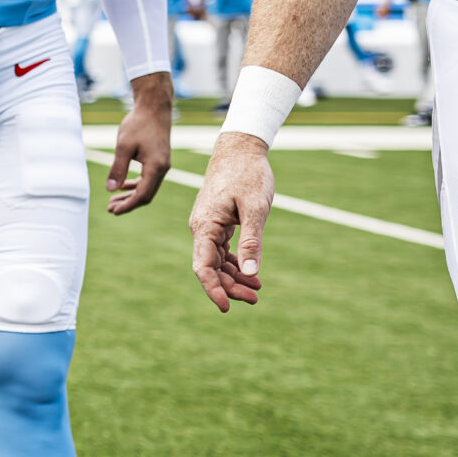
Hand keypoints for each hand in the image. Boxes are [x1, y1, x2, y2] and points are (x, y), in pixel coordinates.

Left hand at [106, 71, 173, 214]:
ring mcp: (162, 165)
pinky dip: (135, 185)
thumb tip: (111, 189)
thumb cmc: (138, 124)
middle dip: (128, 204)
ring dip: (130, 195)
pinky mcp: (158, 160)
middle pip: (146, 195)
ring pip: (147, 188)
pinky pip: (147, 179)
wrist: (154, 108)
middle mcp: (162, 169)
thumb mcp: (123, 146)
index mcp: (156, 167)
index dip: (128, 205)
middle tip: (110, 209)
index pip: (143, 195)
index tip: (113, 211)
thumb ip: (117, 168)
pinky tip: (121, 187)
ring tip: (113, 201)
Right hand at [189, 132, 274, 311]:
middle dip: (229, 287)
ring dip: (234, 277)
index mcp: (204, 226)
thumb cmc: (248, 174)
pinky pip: (222, 249)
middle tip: (254, 300)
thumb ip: (252, 242)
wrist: (240, 148)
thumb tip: (251, 274)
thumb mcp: (255, 209)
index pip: (203, 267)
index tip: (226, 309)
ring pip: (216, 260)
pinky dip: (236, 262)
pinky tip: (251, 272)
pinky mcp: (217, 222)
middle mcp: (201, 228)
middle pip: (210, 268)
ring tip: (256, 290)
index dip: (213, 290)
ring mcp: (208, 226)